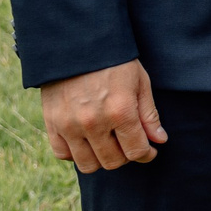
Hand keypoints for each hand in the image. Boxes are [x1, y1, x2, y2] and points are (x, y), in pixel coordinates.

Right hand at [40, 59, 167, 172]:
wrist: (77, 45)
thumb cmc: (114, 62)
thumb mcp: (139, 82)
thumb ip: (149, 114)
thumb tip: (159, 140)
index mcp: (120, 111)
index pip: (136, 151)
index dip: (146, 154)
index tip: (149, 151)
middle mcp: (94, 123)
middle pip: (113, 162)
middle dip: (126, 156)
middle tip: (128, 144)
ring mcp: (70, 125)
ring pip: (88, 164)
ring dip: (101, 159)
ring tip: (108, 145)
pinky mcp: (52, 124)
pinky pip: (62, 154)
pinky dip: (75, 153)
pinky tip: (86, 142)